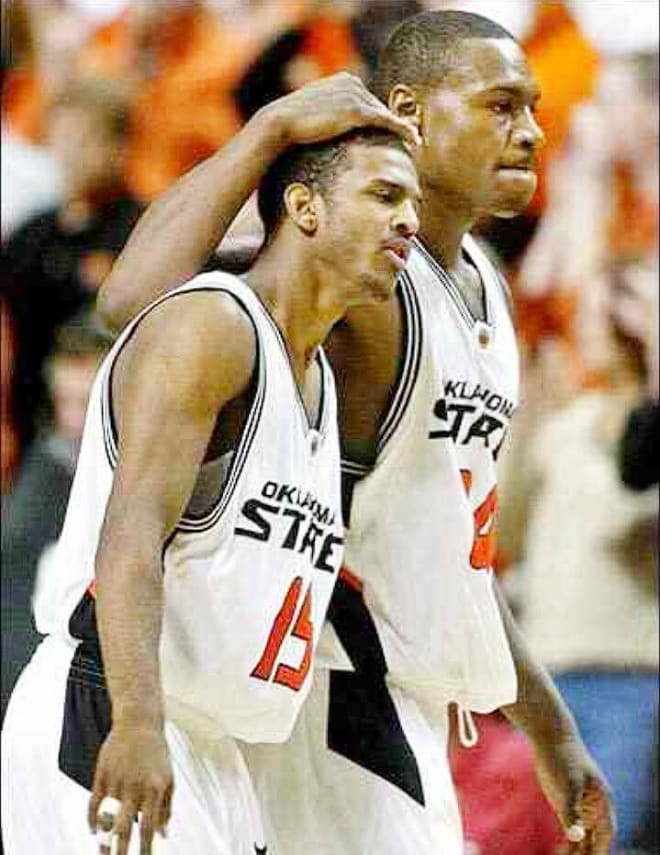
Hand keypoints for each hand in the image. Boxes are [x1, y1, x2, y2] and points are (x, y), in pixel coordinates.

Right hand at [88, 723, 172, 854]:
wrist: (139, 721)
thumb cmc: (157, 753)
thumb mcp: (168, 777)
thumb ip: (166, 807)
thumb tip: (164, 834)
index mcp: (155, 788)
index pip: (149, 826)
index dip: (145, 848)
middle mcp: (135, 786)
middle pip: (126, 827)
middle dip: (121, 851)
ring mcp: (117, 780)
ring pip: (107, 818)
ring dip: (104, 840)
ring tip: (104, 854)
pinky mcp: (102, 774)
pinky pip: (93, 803)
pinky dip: (92, 819)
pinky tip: (94, 831)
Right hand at [263, 71, 420, 149]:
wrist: (282, 122)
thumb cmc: (292, 123)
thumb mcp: (314, 112)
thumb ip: (331, 113)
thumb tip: (334, 127)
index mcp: (343, 79)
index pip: (368, 100)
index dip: (379, 118)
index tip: (391, 131)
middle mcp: (352, 82)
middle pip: (378, 107)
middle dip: (392, 124)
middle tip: (409, 138)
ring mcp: (356, 95)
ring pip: (384, 115)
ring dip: (400, 129)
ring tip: (414, 142)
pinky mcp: (357, 111)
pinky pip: (386, 121)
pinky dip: (402, 130)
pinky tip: (414, 140)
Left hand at [534, 737, 615, 854]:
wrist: (550, 735)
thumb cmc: (561, 758)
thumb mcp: (566, 785)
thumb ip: (571, 812)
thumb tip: (576, 836)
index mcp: (602, 801)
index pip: (605, 834)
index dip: (599, 850)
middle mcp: (594, 805)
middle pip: (595, 838)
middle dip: (588, 853)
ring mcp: (581, 803)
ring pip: (583, 835)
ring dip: (577, 850)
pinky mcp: (567, 801)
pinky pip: (571, 826)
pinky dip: (567, 841)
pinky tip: (558, 851)